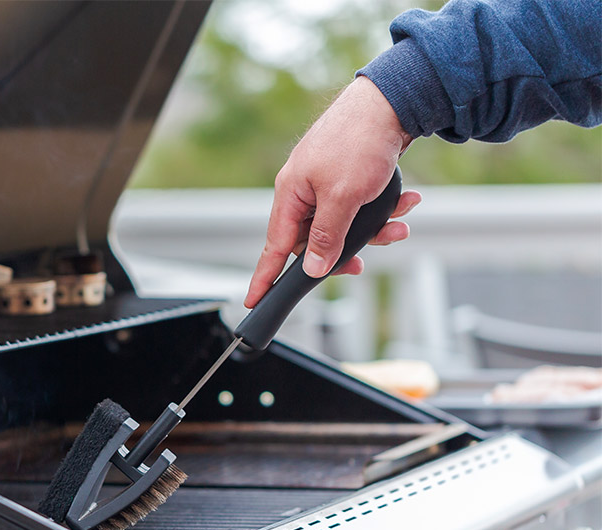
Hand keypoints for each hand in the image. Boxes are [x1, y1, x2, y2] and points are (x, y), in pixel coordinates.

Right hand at [244, 76, 419, 307]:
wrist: (392, 99)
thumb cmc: (359, 140)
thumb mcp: (342, 197)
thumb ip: (325, 237)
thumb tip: (312, 268)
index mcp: (291, 194)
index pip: (274, 247)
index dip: (264, 277)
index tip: (253, 301)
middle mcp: (304, 190)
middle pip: (314, 240)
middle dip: (345, 251)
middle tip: (360, 265)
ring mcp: (325, 182)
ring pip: (343, 225)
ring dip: (373, 230)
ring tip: (398, 225)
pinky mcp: (348, 175)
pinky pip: (359, 207)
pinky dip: (382, 209)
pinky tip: (405, 201)